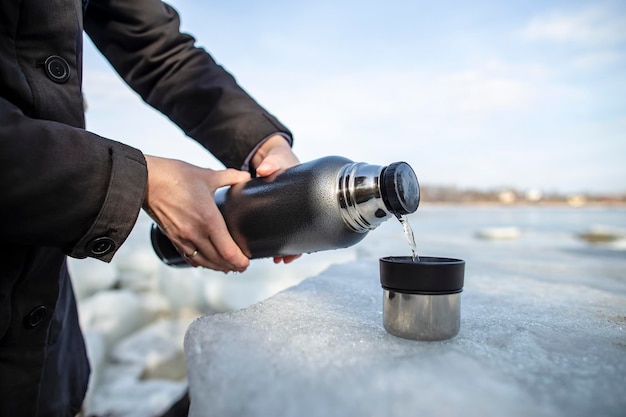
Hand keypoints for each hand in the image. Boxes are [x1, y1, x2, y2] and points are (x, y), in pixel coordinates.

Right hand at [143, 155, 250, 271]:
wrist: (146, 180)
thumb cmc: (175, 176)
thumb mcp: (207, 175)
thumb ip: (230, 177)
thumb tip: (246, 177)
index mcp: (209, 220)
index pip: (228, 251)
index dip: (240, 261)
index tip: (247, 262)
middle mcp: (196, 233)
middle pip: (218, 261)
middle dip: (233, 266)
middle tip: (242, 266)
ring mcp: (182, 238)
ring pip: (204, 262)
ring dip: (217, 267)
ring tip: (228, 268)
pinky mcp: (172, 238)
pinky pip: (189, 257)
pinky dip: (200, 262)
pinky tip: (205, 262)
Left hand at [251, 134, 301, 263]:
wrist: (271, 154)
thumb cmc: (279, 157)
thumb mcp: (276, 159)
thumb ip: (271, 163)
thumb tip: (264, 170)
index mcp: (305, 195)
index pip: (313, 220)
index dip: (309, 239)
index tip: (300, 250)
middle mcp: (298, 205)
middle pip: (303, 233)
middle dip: (295, 249)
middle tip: (285, 259)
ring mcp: (287, 209)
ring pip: (291, 233)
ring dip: (286, 247)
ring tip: (277, 259)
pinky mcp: (275, 210)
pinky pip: (278, 227)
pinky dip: (275, 239)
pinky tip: (268, 250)